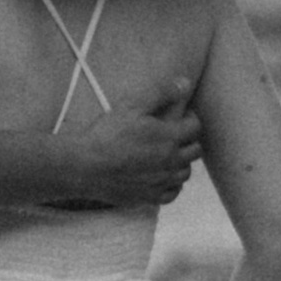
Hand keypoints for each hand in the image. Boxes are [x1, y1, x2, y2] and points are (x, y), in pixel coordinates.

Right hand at [60, 75, 201, 209]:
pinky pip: (172, 193)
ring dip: (181, 162)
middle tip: (174, 134)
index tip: (181, 116)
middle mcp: (170, 161)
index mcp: (169, 137)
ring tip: (166, 154)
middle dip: (188, 140)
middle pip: (195, 151)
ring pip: (185, 173)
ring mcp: (161, 182)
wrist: (84, 166)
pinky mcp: (149, 197)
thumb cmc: (107, 134)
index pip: (195, 127)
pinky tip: (160, 176)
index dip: (190, 118)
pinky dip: (171, 184)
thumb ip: (161, 93)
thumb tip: (185, 83)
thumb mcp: (132, 106)